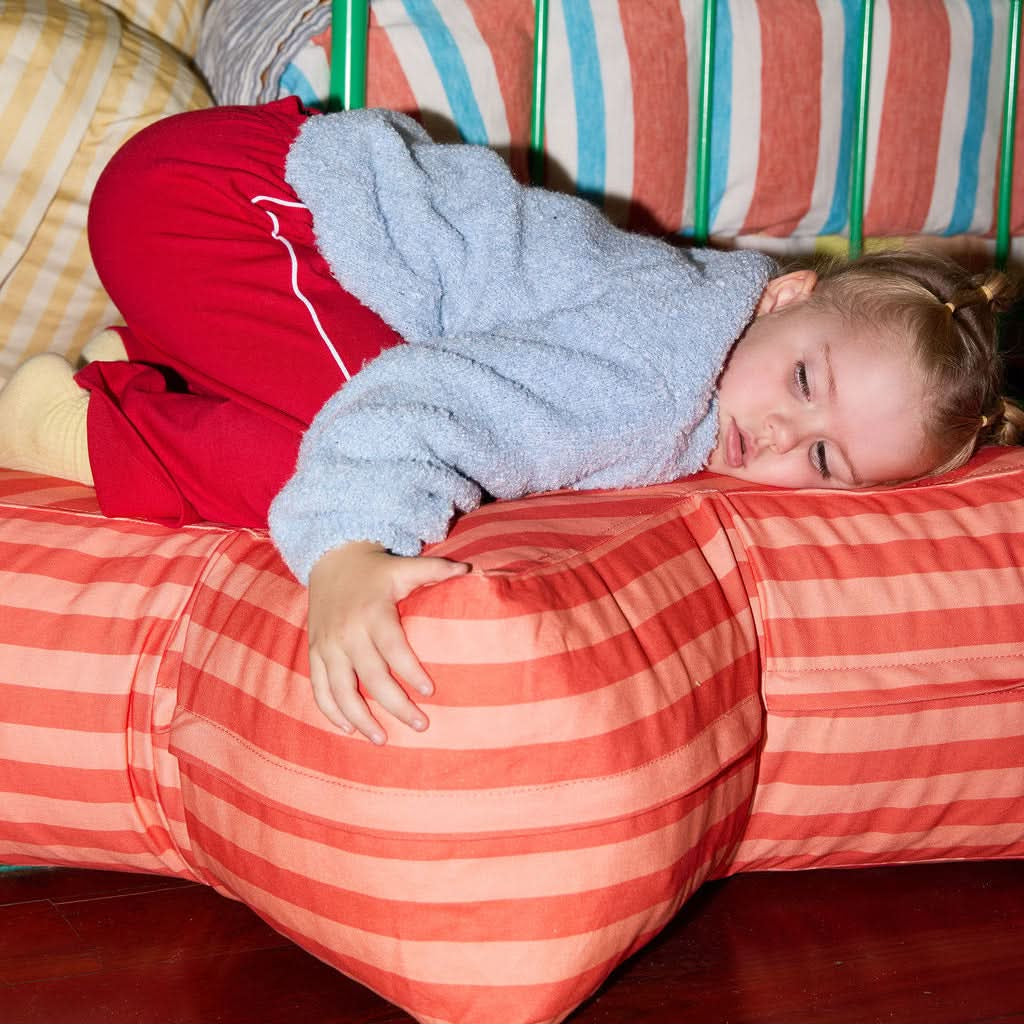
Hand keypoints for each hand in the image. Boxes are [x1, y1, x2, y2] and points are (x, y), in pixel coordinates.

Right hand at [306, 541, 468, 742]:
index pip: (393, 648)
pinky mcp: (315, 652)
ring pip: (341, 690)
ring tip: (383, 739)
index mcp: (373, 613)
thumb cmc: (376, 569)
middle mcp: (348, 632)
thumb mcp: (404, 567)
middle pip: (371, 677)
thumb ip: (436, 569)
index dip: (411, 672)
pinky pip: (319, 688)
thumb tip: (468, 570)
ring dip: (362, 719)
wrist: (331, 558)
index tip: (430, 692)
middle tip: (421, 725)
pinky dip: (331, 711)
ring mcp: (328, 645)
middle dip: (396, 705)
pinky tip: (349, 729)